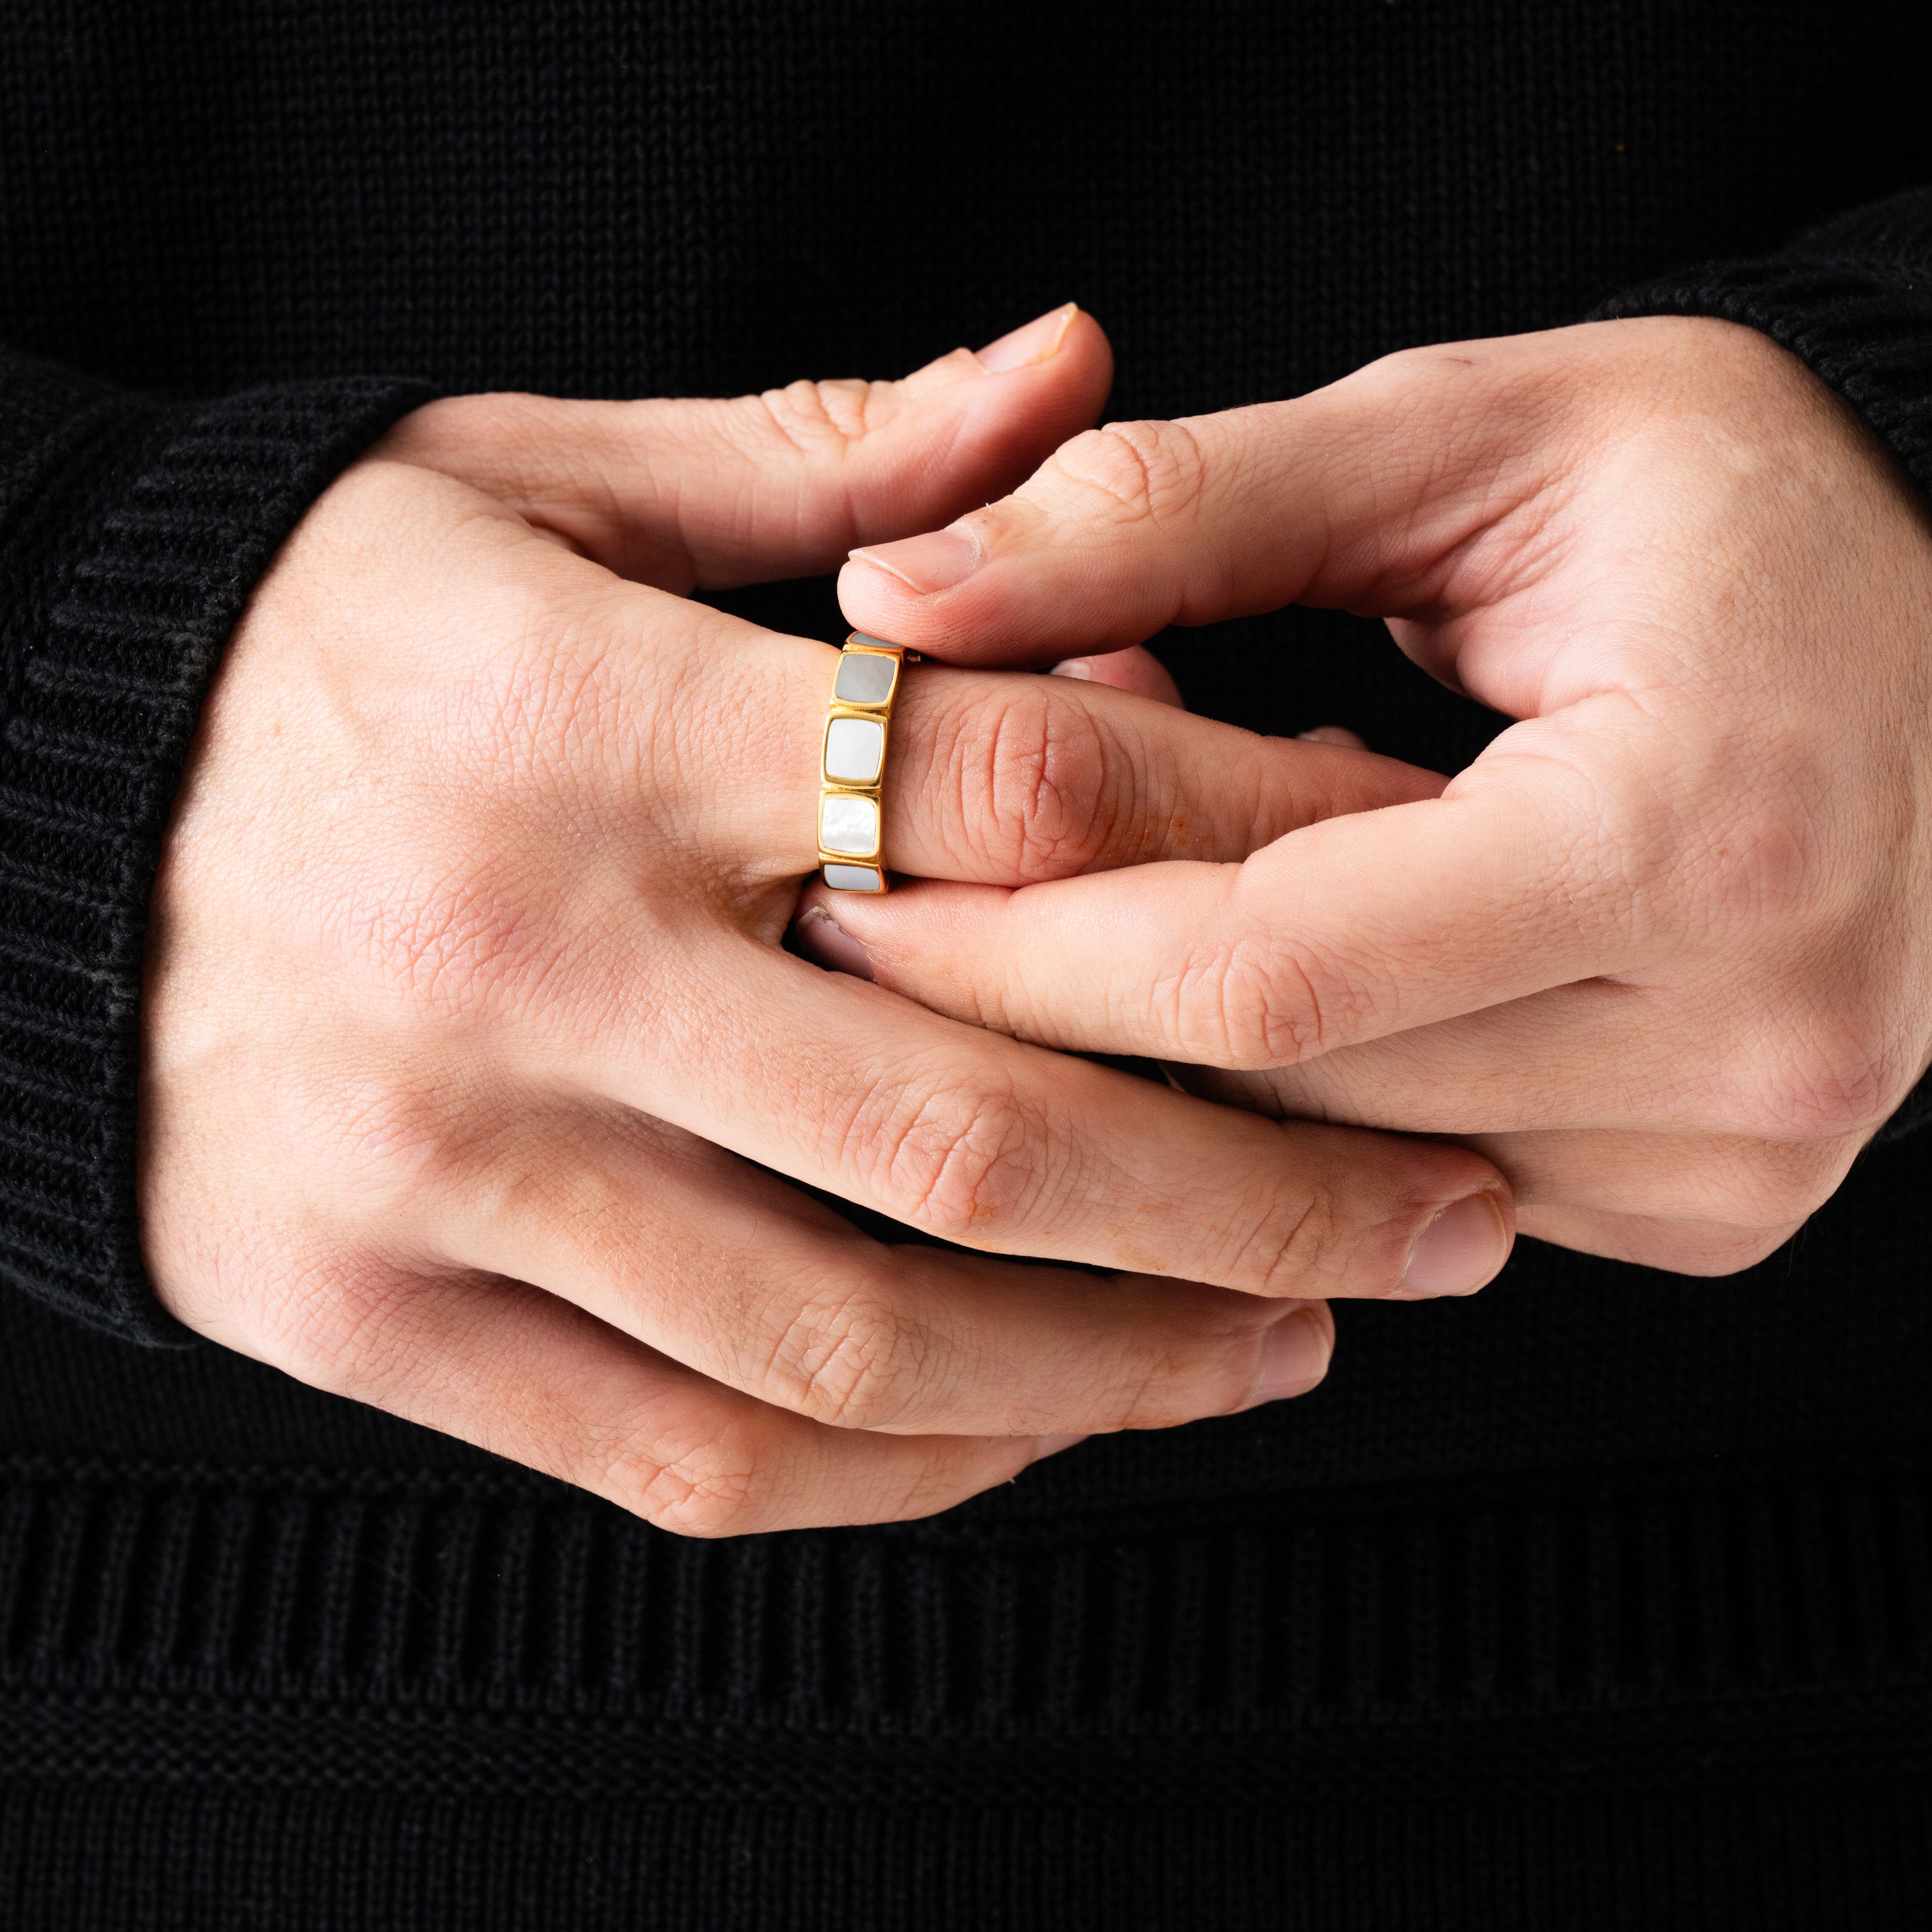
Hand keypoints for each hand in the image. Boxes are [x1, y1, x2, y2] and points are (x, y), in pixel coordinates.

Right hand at [141, 313, 1513, 1536]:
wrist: (10, 797)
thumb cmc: (314, 638)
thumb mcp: (522, 485)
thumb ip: (814, 455)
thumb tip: (1066, 369)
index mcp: (583, 730)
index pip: (992, 803)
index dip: (1240, 855)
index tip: (1394, 903)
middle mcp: (521, 975)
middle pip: (979, 1133)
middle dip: (1261, 1198)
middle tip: (1434, 1219)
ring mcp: (438, 1180)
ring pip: (855, 1348)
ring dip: (1117, 1370)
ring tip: (1284, 1340)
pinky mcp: (367, 1320)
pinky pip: (686, 1460)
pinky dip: (899, 1472)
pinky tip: (1036, 1426)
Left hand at [823, 317, 1931, 1274]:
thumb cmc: (1743, 513)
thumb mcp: (1473, 441)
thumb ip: (1178, 511)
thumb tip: (910, 594)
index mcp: (1692, 838)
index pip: (1262, 967)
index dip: (1023, 942)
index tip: (857, 897)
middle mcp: (1745, 1040)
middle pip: (1276, 1087)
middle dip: (1061, 997)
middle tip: (907, 896)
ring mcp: (1733, 1153)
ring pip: (1325, 1158)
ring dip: (1174, 1033)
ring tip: (1115, 871)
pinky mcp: (1707, 1202)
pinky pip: (1416, 1179)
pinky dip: (1305, 1081)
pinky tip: (1279, 944)